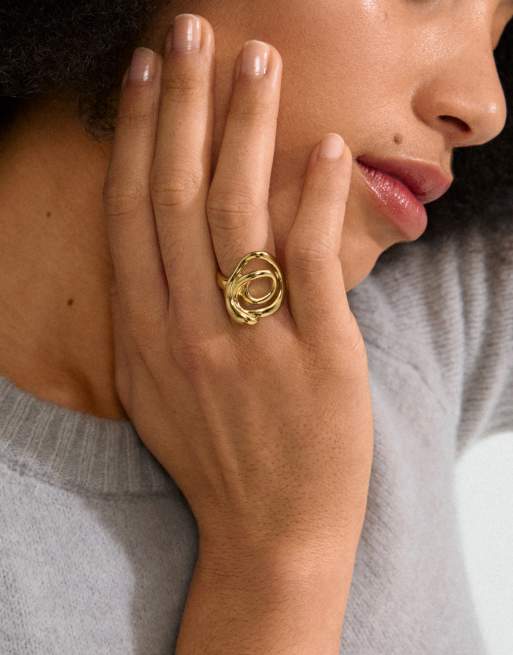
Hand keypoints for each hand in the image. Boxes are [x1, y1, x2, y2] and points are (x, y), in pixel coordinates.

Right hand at [103, 14, 373, 559]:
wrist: (271, 536)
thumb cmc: (220, 462)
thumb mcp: (161, 392)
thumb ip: (154, 320)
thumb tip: (159, 249)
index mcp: (146, 336)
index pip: (133, 213)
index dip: (137, 136)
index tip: (146, 75)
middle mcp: (189, 331)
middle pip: (177, 195)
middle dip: (184, 105)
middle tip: (191, 33)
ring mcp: (252, 344)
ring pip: (239, 214)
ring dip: (247, 129)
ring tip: (259, 63)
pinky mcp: (318, 357)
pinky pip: (307, 262)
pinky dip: (313, 198)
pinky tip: (323, 146)